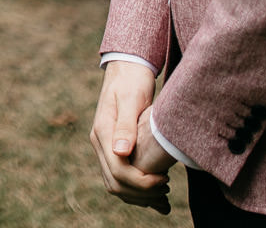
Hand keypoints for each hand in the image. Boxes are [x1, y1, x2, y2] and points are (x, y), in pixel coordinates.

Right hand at [91, 59, 171, 214]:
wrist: (127, 69)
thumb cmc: (133, 80)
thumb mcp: (131, 98)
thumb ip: (125, 125)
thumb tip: (121, 152)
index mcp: (102, 132)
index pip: (118, 171)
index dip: (141, 183)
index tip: (164, 179)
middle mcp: (99, 142)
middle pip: (115, 183)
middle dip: (141, 194)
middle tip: (166, 190)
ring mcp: (104, 146)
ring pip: (116, 185)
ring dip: (139, 196)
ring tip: (163, 196)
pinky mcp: (112, 148)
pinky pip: (120, 177)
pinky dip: (136, 190)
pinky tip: (155, 192)